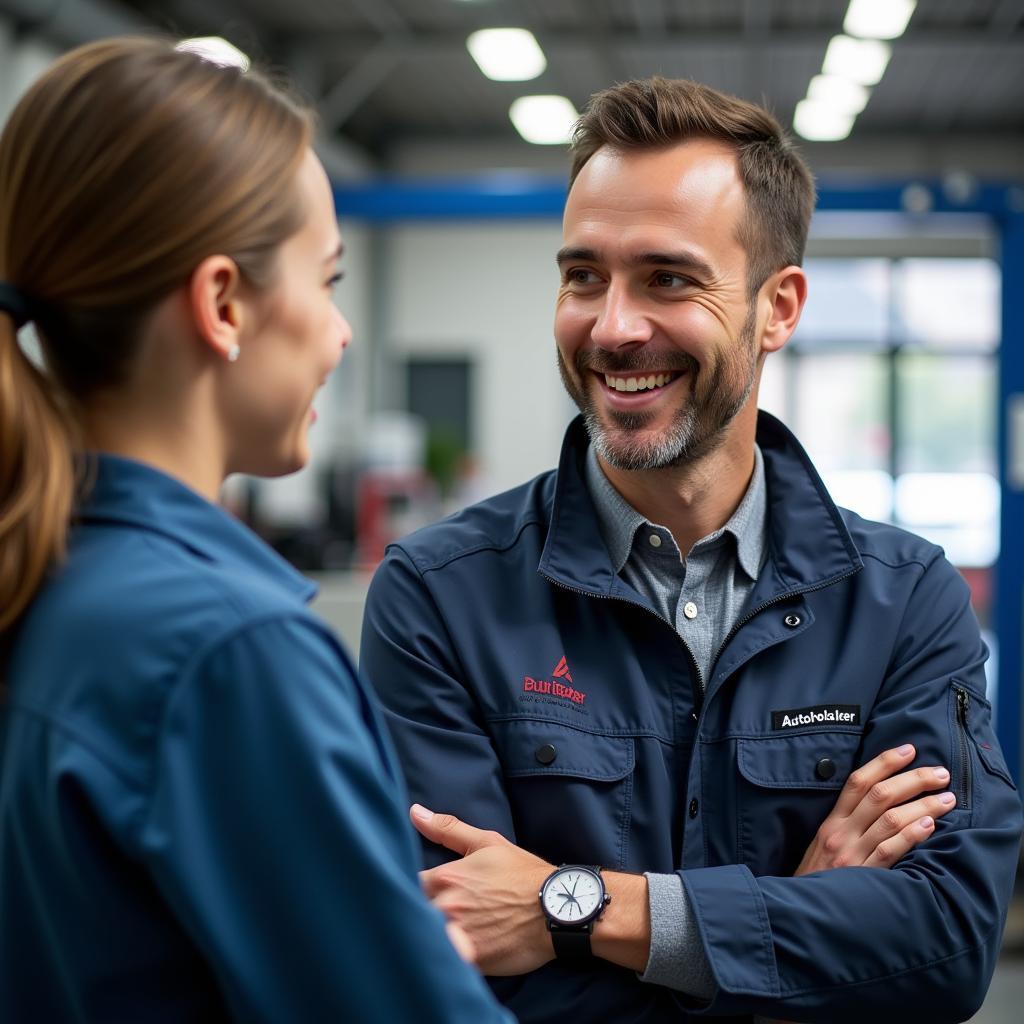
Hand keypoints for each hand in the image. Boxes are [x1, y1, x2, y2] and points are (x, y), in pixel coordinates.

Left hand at [411, 804, 555, 975]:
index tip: (418, 891)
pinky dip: (445, 959)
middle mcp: (446, 908)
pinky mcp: (470, 962)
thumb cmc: (522, 874)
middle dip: (417, 913)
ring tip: (435, 936)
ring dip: (427, 937)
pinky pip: (446, 963)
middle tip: (428, 914)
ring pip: (425, 939)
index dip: (410, 888)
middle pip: (412, 914)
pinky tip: (451, 955)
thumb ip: (448, 829)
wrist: (557, 909)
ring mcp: (457, 937)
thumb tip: (415, 812)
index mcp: (446, 878)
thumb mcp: (487, 843)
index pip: (408, 884)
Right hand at [795, 744, 956, 875]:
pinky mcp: (864, 875)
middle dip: (913, 780)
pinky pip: (890, 850)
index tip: (908, 750)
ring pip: (891, 820)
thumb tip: (882, 801)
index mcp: (832, 821)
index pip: (858, 782)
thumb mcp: (825, 842)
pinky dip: (911, 835)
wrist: (802, 909)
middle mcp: (842, 832)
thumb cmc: (819, 876)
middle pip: (880, 795)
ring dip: (923, 806)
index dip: (884, 762)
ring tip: (946, 799)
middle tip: (940, 773)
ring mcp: (853, 853)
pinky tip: (929, 825)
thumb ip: (848, 823)